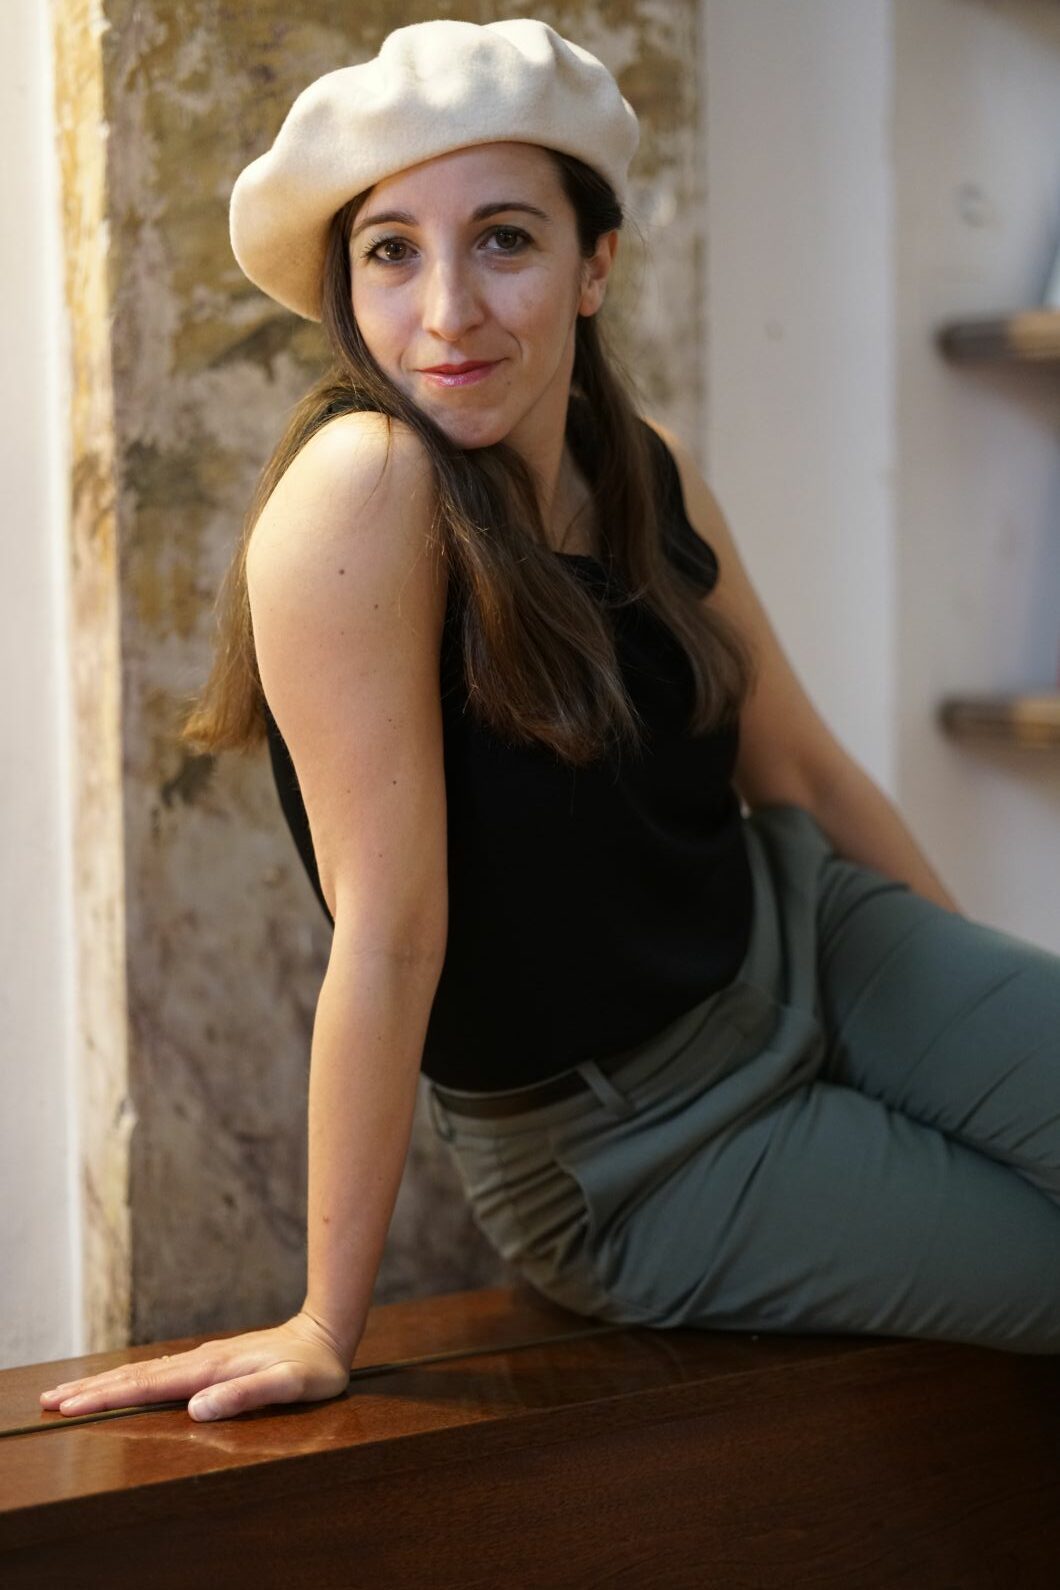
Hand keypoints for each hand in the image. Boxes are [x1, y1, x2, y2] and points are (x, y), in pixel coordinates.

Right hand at [38, 1310, 352, 1422]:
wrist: (326, 1334)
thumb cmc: (312, 1368)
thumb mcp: (287, 1386)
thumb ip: (244, 1395)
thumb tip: (196, 1409)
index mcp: (211, 1370)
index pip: (149, 1387)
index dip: (107, 1398)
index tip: (70, 1406)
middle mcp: (202, 1361)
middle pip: (137, 1376)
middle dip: (92, 1389)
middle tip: (50, 1400)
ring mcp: (205, 1359)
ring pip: (146, 1371)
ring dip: (107, 1382)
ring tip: (72, 1391)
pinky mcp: (213, 1361)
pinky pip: (162, 1371)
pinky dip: (133, 1378)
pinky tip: (125, 1383)